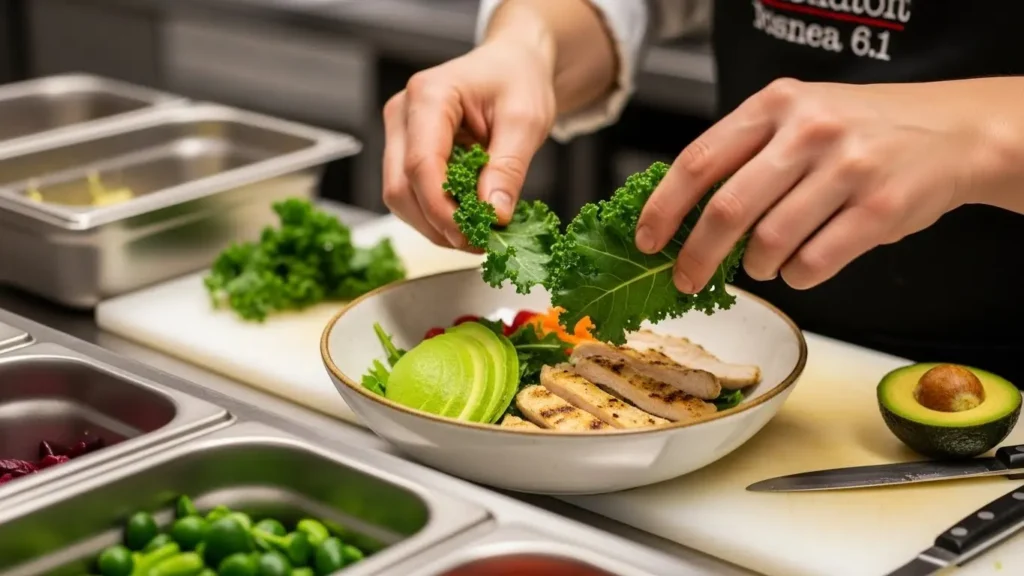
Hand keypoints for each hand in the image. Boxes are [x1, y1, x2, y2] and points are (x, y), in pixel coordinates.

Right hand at [382, 38, 555, 249]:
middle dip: (437, 224)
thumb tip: (494, 215)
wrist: (511, 64)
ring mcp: (399, 133)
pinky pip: (410, 194)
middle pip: (401, 187)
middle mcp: (403, 113)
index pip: (421, 165)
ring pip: (399, 198)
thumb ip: (508, 168)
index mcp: (430, 96)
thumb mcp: (526, 121)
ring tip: (477, 235)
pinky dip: (435, 216)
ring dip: (434, 226)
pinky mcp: (405, 150)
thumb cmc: (518, 80)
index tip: (474, 235)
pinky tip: (465, 220)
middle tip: (480, 243)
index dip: (442, 209)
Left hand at [634, 78, 1002, 292]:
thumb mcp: (796, 118)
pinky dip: (796, 277)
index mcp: (776, 105)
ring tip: (763, 262)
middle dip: (696, 256)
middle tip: (686, 279)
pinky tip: (800, 266)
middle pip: (727, 210)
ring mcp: (848, 169)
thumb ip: (743, 155)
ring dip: (756, 266)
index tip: (647, 241)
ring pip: (770, 244)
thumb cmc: (857, 131)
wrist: (950, 133)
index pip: (699, 161)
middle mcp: (809, 131)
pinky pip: (814, 264)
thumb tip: (680, 217)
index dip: (664, 208)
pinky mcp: (880, 209)